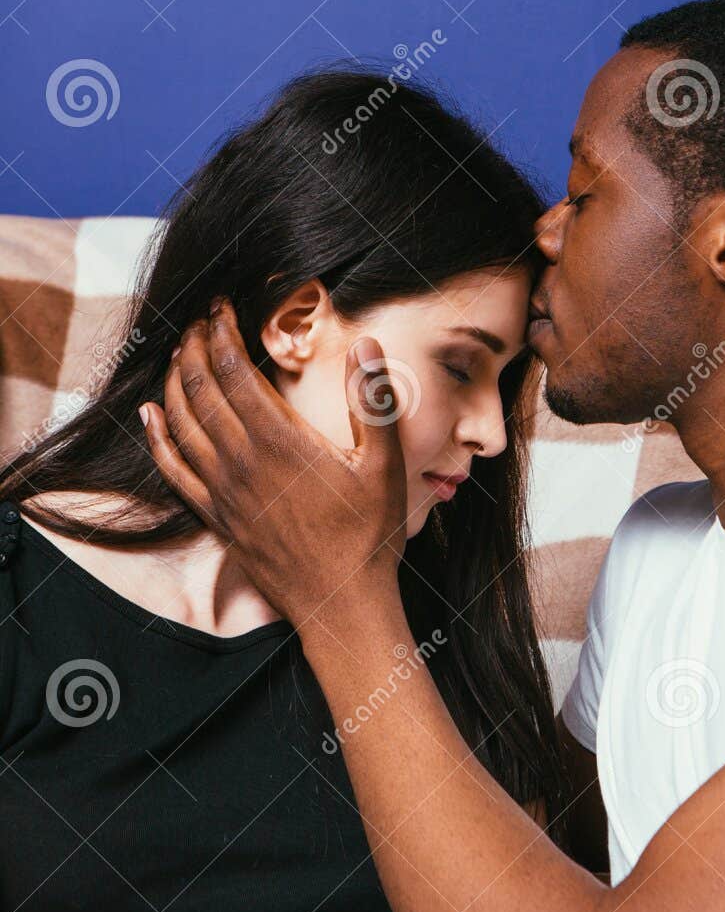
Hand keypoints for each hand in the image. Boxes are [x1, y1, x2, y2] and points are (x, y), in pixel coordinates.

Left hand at [139, 299, 407, 629]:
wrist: (340, 604)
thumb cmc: (369, 535)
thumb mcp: (386, 465)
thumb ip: (373, 401)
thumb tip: (365, 344)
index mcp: (280, 441)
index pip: (233, 370)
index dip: (221, 332)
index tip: (221, 307)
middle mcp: (241, 461)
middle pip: (199, 389)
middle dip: (193, 347)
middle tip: (198, 320)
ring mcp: (222, 491)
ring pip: (180, 423)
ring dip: (173, 382)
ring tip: (177, 352)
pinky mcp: (215, 516)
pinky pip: (173, 469)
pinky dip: (157, 436)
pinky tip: (150, 415)